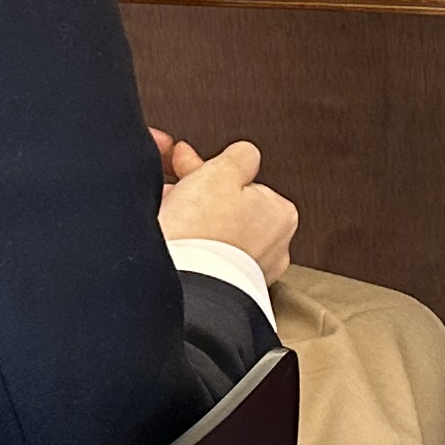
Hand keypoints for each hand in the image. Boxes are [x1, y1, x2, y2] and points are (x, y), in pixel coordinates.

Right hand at [154, 129, 296, 282]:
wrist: (184, 288)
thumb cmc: (206, 233)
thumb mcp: (223, 172)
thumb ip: (240, 156)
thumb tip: (245, 154)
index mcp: (281, 214)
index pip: (242, 181)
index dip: (208, 169)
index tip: (184, 163)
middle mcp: (272, 248)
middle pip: (227, 207)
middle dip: (194, 193)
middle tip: (169, 188)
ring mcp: (248, 273)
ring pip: (212, 232)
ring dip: (187, 218)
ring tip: (163, 214)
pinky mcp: (224, 291)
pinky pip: (203, 257)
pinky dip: (187, 245)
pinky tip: (168, 240)